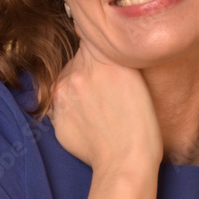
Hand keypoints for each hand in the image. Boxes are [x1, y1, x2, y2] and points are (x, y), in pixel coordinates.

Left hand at [49, 41, 162, 173]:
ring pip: (66, 81)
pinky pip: (61, 106)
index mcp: (102, 60)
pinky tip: (90, 122)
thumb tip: (93, 40)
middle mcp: (78, 74)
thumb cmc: (141, 125)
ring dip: (77, 89)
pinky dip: (72, 110)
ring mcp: (63, 97)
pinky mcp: (56, 118)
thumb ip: (112, 56)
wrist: (126, 163)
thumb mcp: (136, 79)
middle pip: (77, 60)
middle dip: (88, 70)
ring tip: (99, 109)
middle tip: (107, 92)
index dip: (97, 46)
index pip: (88, 36)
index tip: (102, 55)